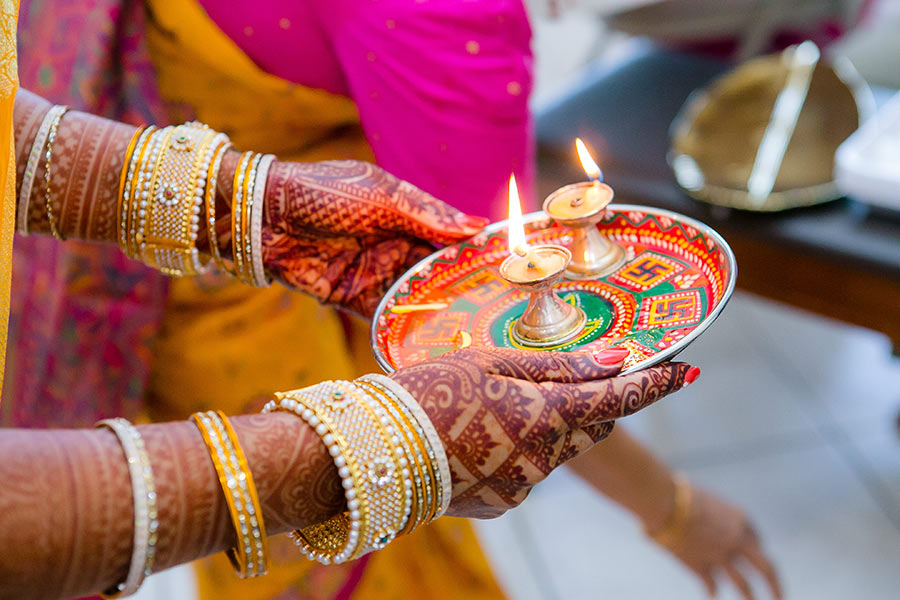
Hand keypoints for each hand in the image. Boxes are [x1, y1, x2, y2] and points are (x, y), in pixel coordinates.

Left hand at [261, 160, 486, 316]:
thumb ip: (427, 215)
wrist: (263, 216)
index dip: (475, 250)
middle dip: (462, 288)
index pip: (450, 235)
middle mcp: (395, 245)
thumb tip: (476, 227)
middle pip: (437, 271)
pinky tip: (429, 341)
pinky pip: (384, 316)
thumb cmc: (323, 191)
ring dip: (438, 311)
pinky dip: (404, 328)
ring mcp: (375, 273)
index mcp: (406, 214)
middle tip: (496, 308)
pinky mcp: (352, 298)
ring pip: (415, 296)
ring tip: (471, 330)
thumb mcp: (381, 197)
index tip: (508, 267)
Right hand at [390, 347, 690, 518]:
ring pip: (557, 449)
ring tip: (492, 406)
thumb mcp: (492, 363)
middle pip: (592, 426)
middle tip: (567, 378)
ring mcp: (523, 488)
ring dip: (546, 426)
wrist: (370, 450)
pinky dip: (517, 450)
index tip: (688, 369)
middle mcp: (544, 460)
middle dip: (591, 402)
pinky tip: (476, 435)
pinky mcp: (501, 505)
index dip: (656, 383)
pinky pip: (527, 471)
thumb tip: (616, 359)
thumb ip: (558, 366)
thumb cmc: (430, 389)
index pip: (618, 397)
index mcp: (546, 416)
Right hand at [658, 485, 781, 599]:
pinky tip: (711, 595)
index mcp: (741, 519)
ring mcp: (721, 557)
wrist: (664, 501)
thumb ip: (712, 517)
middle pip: (765, 568)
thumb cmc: (678, 493)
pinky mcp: (702, 567)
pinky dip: (711, 590)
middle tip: (780, 598)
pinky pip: (712, 584)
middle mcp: (738, 541)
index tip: (752, 556)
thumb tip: (703, 526)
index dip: (755, 549)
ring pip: (743, 585)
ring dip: (749, 597)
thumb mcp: (704, 501)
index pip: (757, 540)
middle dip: (775, 586)